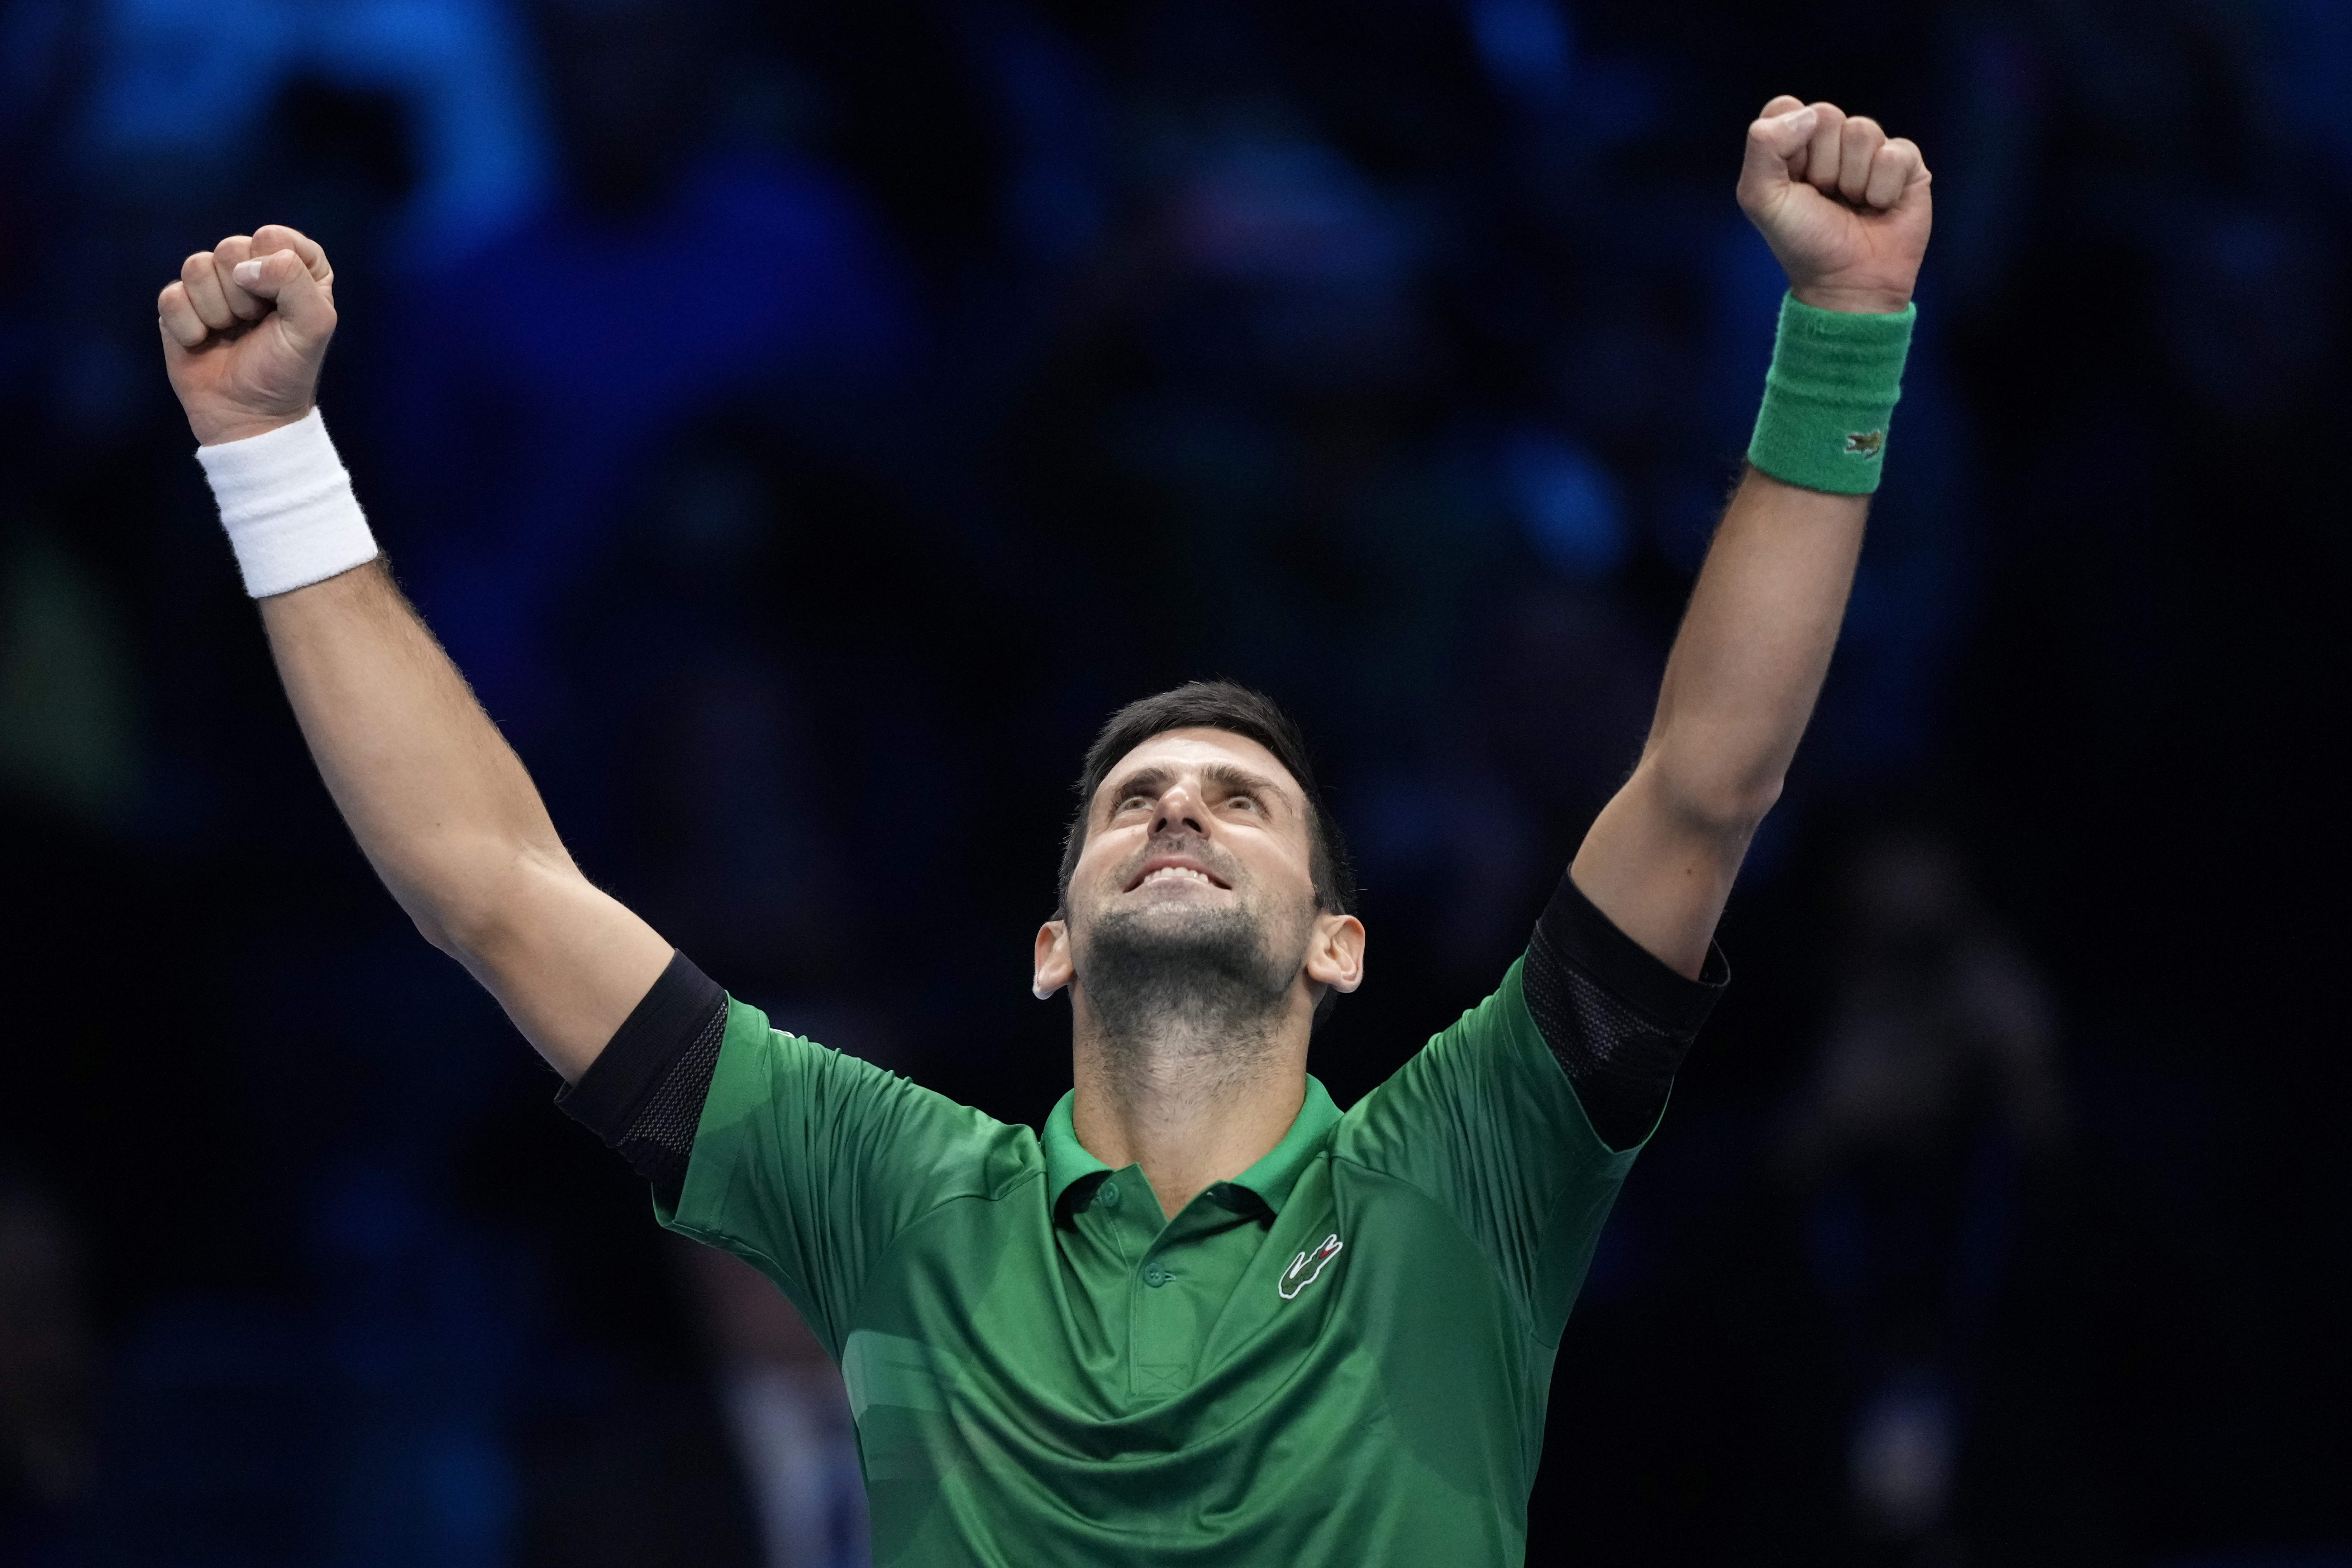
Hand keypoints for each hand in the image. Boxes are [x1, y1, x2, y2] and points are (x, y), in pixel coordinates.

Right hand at [157, 225, 337, 445]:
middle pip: (231, 246)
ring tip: (231, 333)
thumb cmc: (286, 370)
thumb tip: (243, 266)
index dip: (274, 269)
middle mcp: (252, 271)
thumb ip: (293, 280)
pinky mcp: (180, 306)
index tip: (280, 304)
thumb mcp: (313, 325)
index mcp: (294, 269)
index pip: (276, 237)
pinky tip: (203, 343)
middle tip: (255, 324)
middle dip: (243, 293)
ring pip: (197, 265)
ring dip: (217, 310)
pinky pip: (172, 295)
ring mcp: (213, 287)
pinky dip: (189, 326)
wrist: (249, 415)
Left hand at [1737, 97, 1930, 314]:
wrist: (1847, 282)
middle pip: (1825, 114)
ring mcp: (1870, 150)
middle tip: (1824, 197)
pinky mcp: (1906, 164)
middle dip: (1820, 164)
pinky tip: (1879, 207)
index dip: (1787, 143)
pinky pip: (1895, 152)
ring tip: (1852, 204)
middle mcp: (1831, 142)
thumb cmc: (1803, 242)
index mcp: (1792, 145)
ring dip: (1852, 179)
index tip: (1791, 180)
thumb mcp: (1761, 198)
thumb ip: (1764, 146)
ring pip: (1862, 130)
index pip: (1785, 106)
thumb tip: (1810, 114)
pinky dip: (1883, 188)